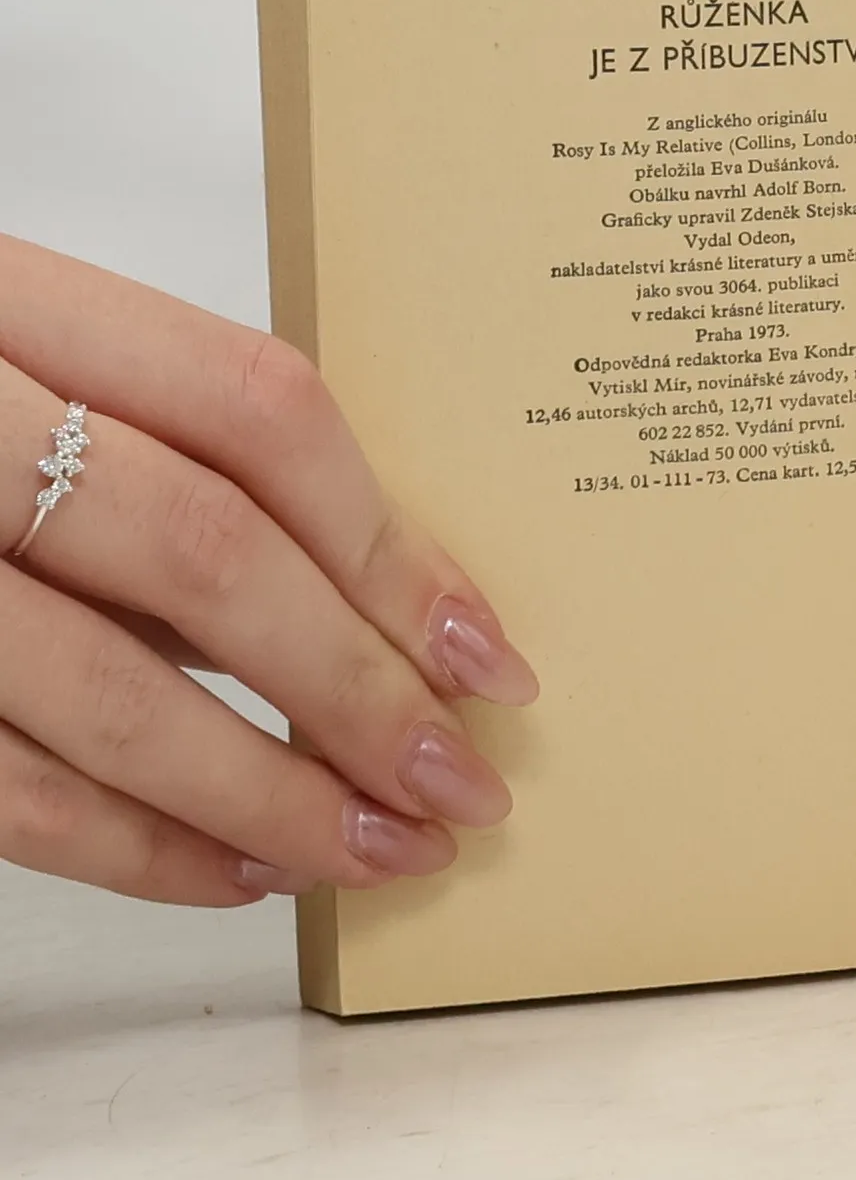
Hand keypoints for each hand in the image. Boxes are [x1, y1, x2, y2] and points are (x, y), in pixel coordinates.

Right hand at [0, 235, 538, 906]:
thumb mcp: (37, 361)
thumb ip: (170, 457)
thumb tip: (374, 601)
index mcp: (19, 308)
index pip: (257, 416)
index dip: (388, 542)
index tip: (483, 649)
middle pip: (207, 559)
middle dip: (355, 689)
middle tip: (459, 780)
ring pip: (110, 697)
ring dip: (268, 795)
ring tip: (380, 848)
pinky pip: (5, 790)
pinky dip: (136, 848)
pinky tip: (240, 871)